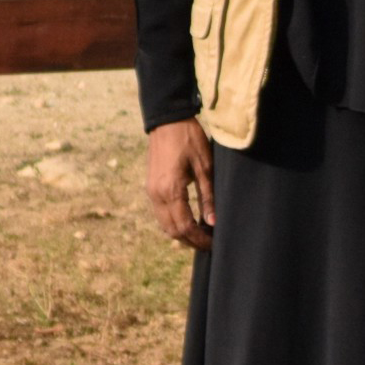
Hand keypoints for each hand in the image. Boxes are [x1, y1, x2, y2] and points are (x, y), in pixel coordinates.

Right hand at [144, 119, 214, 249]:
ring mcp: (150, 191)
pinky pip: (160, 213)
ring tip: (200, 234)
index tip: (214, 244)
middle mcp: (156, 194)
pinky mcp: (150, 187)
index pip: (185, 226)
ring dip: (181, 233)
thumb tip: (213, 222)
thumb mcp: (204, 166)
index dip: (200, 239)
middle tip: (208, 244)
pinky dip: (173, 222)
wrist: (166, 120)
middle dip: (190, 241)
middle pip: (172, 230)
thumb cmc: (189, 139)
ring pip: (164, 224)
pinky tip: (188, 220)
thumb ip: (208, 196)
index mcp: (170, 190)